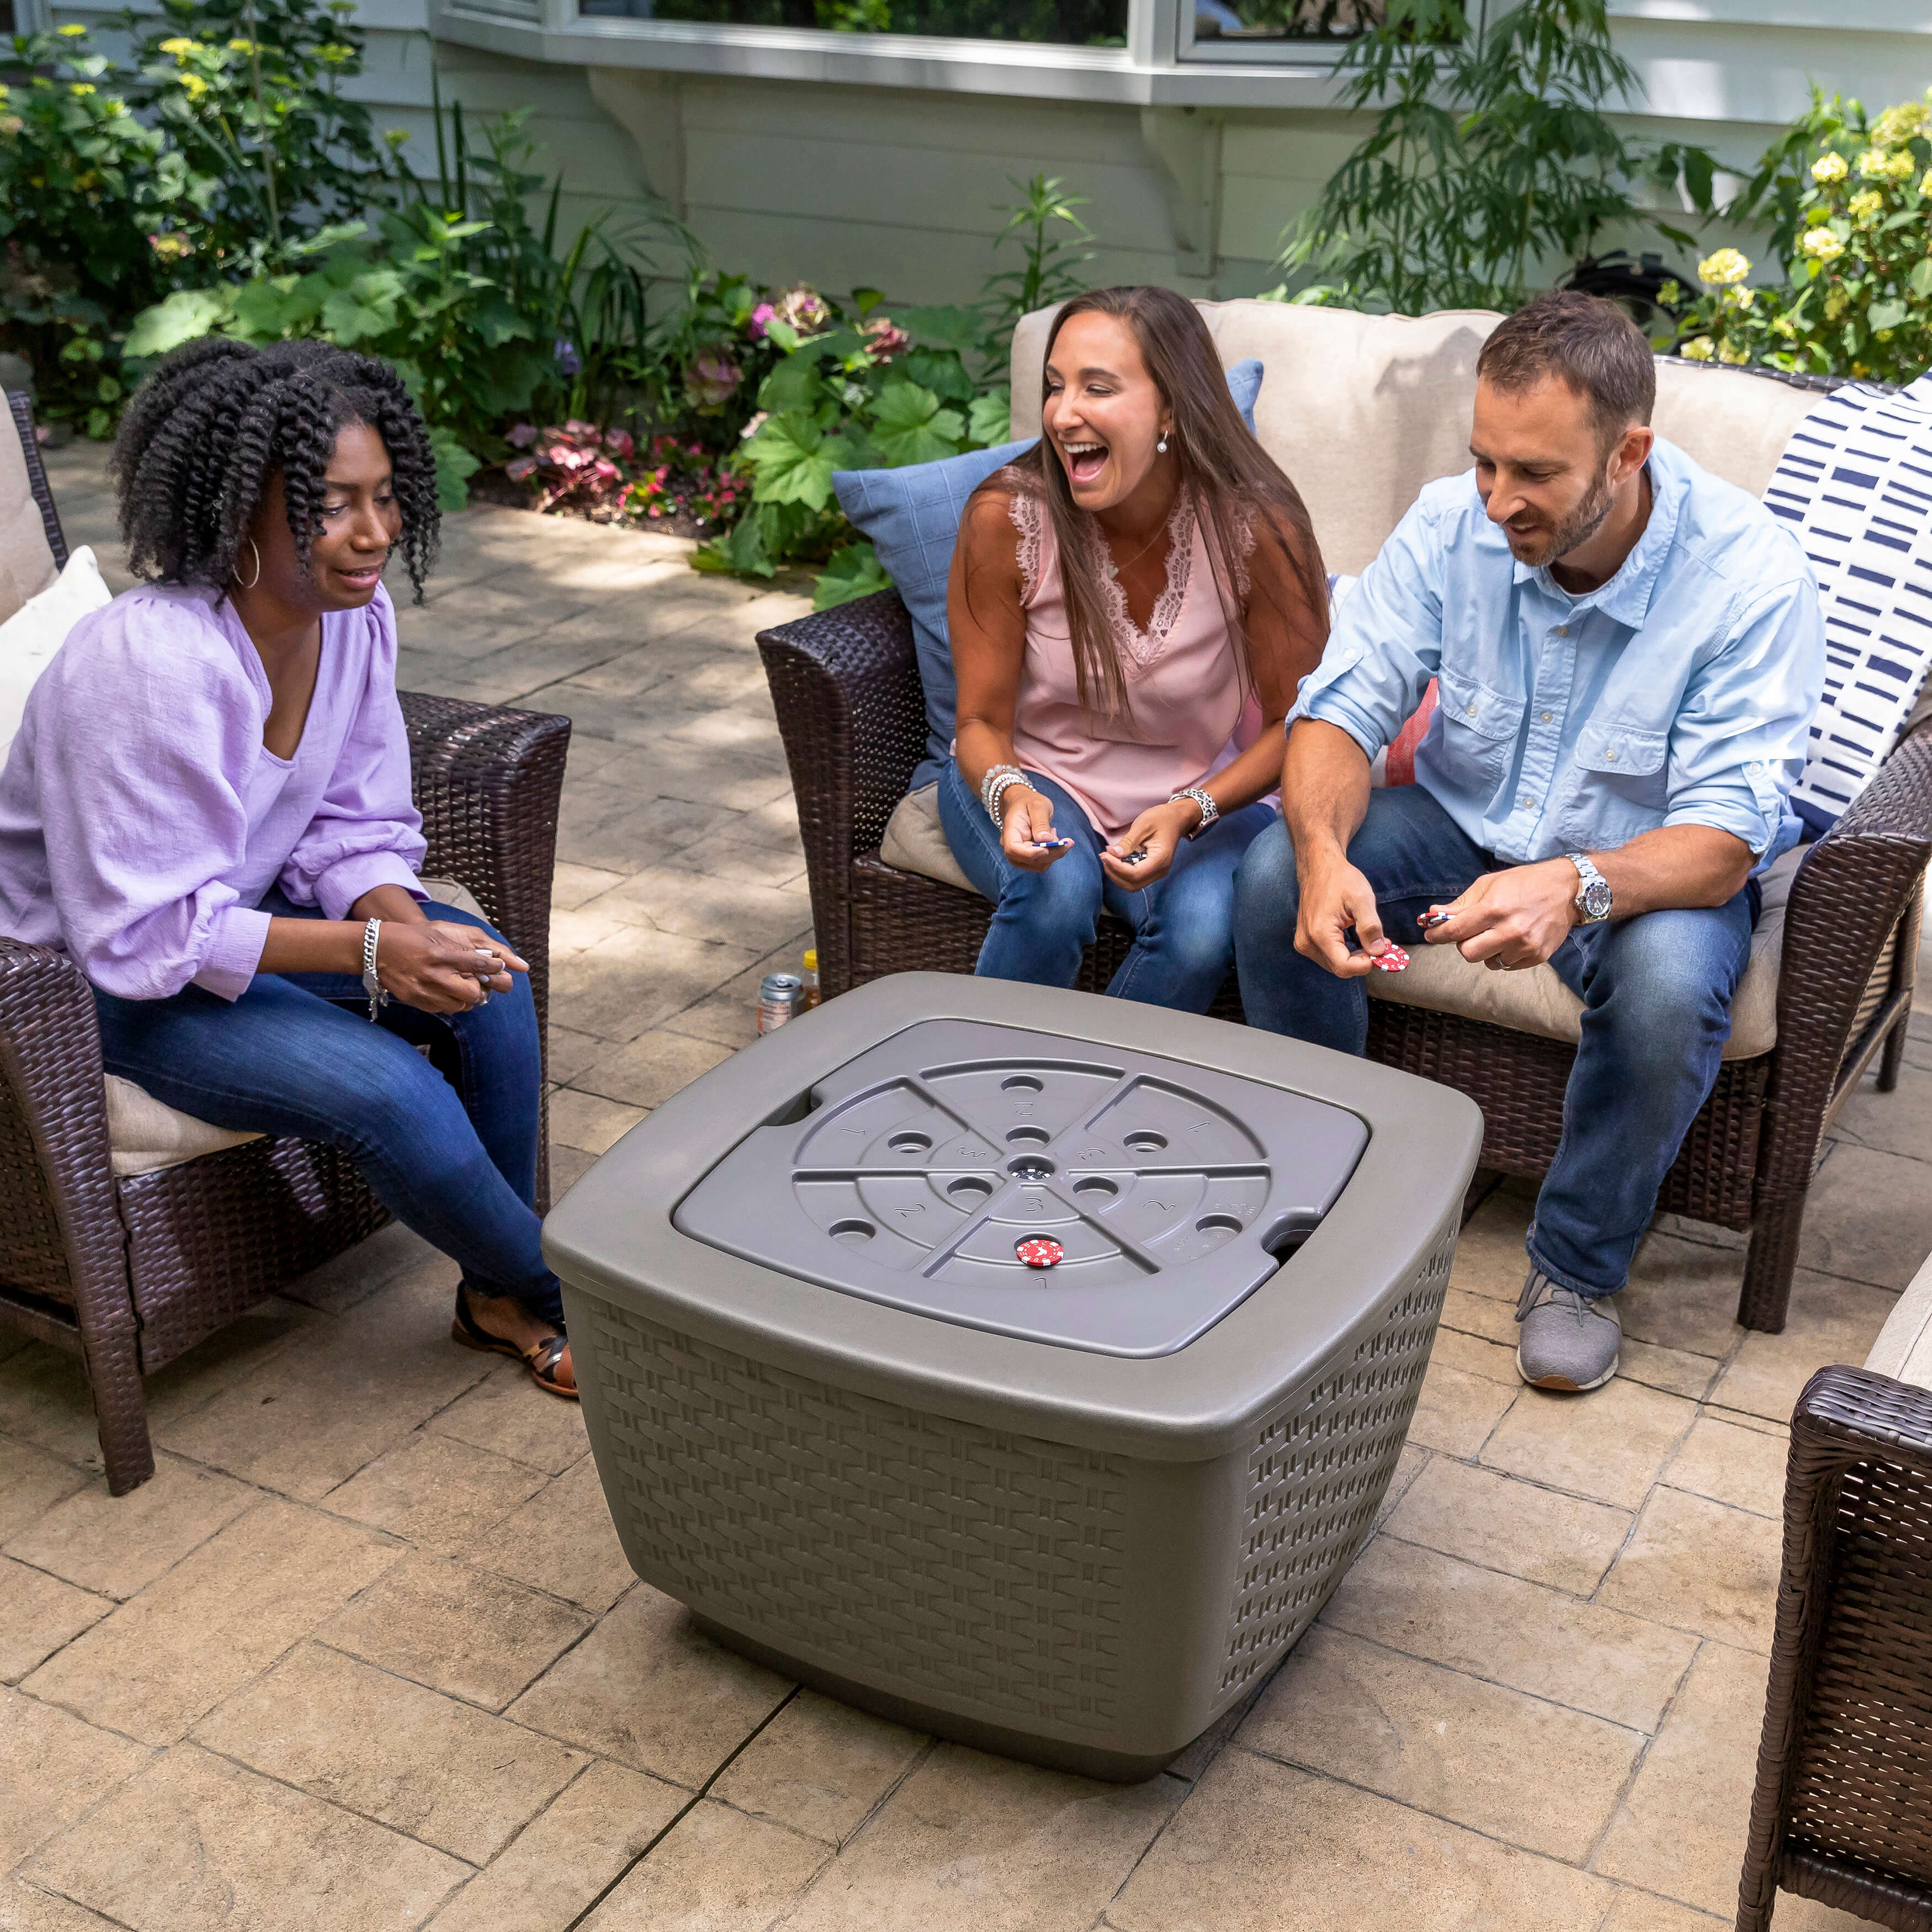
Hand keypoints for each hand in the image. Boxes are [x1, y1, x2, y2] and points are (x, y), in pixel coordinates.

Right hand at [377, 920, 527, 1013]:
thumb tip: (483, 960)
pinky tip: (446, 993)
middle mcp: (435, 975)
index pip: (478, 965)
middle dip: (478, 989)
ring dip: (465, 998)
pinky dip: (450, 1003)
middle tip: (477, 983)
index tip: (499, 966)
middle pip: (472, 993)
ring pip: (460, 1005)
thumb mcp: (436, 935)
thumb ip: (459, 949)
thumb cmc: (410, 938)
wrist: (377, 950)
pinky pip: (443, 1009)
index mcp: (441, 955)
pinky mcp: (417, 1000)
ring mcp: (425, 990)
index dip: (493, 967)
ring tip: (461, 988)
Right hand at [1000, 788, 1070, 871]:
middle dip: (1052, 853)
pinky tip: (1052, 839)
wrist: (1023, 804)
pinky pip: (1042, 863)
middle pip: (1030, 860)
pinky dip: (1053, 854)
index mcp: (1010, 831)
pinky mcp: (1028, 858)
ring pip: (1039, 864)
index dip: (1031, 853)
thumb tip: (1046, 840)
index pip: (1013, 849)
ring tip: (1054, 833)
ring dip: (1054, 853)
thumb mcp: (1038, 806)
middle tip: (1067, 840)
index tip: (1048, 849)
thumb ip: (1041, 823)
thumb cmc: (1029, 802)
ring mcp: (1019, 855)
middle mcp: (1011, 847)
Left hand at [1102, 798, 1196, 885]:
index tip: (1105, 854)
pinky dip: (1122, 871)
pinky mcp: (1151, 871)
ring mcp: (1157, 872)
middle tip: (1105, 855)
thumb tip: (1113, 854)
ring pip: (1132, 884)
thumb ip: (1128, 842)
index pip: (1135, 874)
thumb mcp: (1143, 825)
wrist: (1176, 819)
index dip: (1117, 867)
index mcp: (1161, 859)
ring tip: (1108, 856)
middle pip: (1132, 883)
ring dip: (1117, 874)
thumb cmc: (1162, 818)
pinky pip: (1134, 878)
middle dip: (1115, 872)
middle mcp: (1160, 870)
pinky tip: (1116, 858)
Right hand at [1296, 852, 1397, 979]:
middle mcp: (1307, 942)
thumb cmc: (1340, 879)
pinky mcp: (1304, 941)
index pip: (1344, 967)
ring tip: (1367, 939)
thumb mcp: (1362, 899)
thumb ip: (1371, 927)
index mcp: (1319, 933)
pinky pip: (1328, 956)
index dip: (1365, 964)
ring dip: (1353, 958)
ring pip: (1334, 964)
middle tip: (1379, 943)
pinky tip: (1354, 939)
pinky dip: (1344, 953)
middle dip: (1362, 961)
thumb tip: (1379, 951)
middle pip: (1339, 968)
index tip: (1381, 951)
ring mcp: (1303, 943)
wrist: (1318, 867)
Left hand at [1420, 860, 1577, 970]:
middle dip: (1464, 943)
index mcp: (1494, 909)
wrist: (1567, 890)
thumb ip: (1461, 904)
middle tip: (1471, 932)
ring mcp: (1525, 946)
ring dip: (1486, 950)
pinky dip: (1503, 955)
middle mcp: (1510, 930)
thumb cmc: (1524, 883)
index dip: (1438, 935)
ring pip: (1488, 962)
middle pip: (1468, 953)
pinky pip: (1507, 965)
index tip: (1431, 935)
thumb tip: (1432, 915)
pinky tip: (1512, 939)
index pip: (1455, 931)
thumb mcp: (1489, 884)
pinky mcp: (1537, 956)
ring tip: (1497, 933)